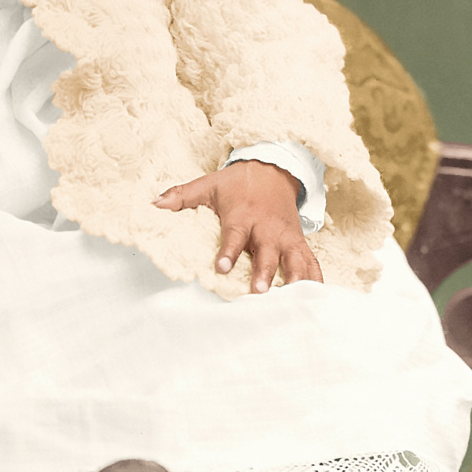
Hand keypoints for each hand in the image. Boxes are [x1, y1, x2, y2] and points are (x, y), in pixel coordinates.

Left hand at [153, 161, 322, 292]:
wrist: (273, 170)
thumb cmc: (236, 183)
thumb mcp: (208, 184)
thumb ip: (182, 196)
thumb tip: (154, 204)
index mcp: (243, 215)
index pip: (235, 235)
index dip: (229, 251)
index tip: (222, 268)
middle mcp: (267, 228)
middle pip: (267, 253)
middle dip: (265, 272)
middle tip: (259, 291)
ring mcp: (286, 237)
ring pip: (294, 260)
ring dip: (294, 280)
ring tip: (293, 301)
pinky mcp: (299, 243)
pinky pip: (311, 262)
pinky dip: (315, 279)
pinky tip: (316, 298)